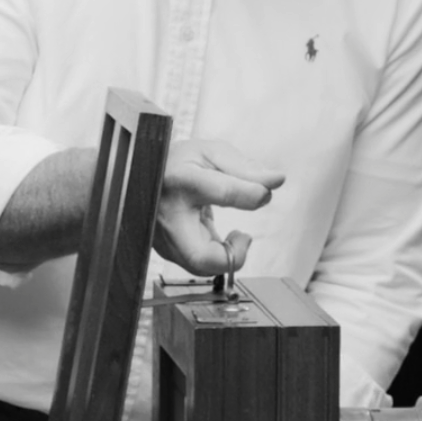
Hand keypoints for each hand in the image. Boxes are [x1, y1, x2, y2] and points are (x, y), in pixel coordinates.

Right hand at [154, 139, 284, 275]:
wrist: (145, 175)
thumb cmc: (180, 163)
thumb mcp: (212, 154)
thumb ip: (245, 168)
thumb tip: (276, 180)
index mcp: (181, 179)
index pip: (224, 192)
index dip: (254, 194)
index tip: (264, 192)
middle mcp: (168, 213)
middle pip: (201, 256)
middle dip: (233, 255)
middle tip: (244, 236)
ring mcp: (163, 237)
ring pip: (200, 267)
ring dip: (227, 256)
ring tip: (233, 235)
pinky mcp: (165, 251)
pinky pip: (198, 265)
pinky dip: (216, 256)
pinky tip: (220, 238)